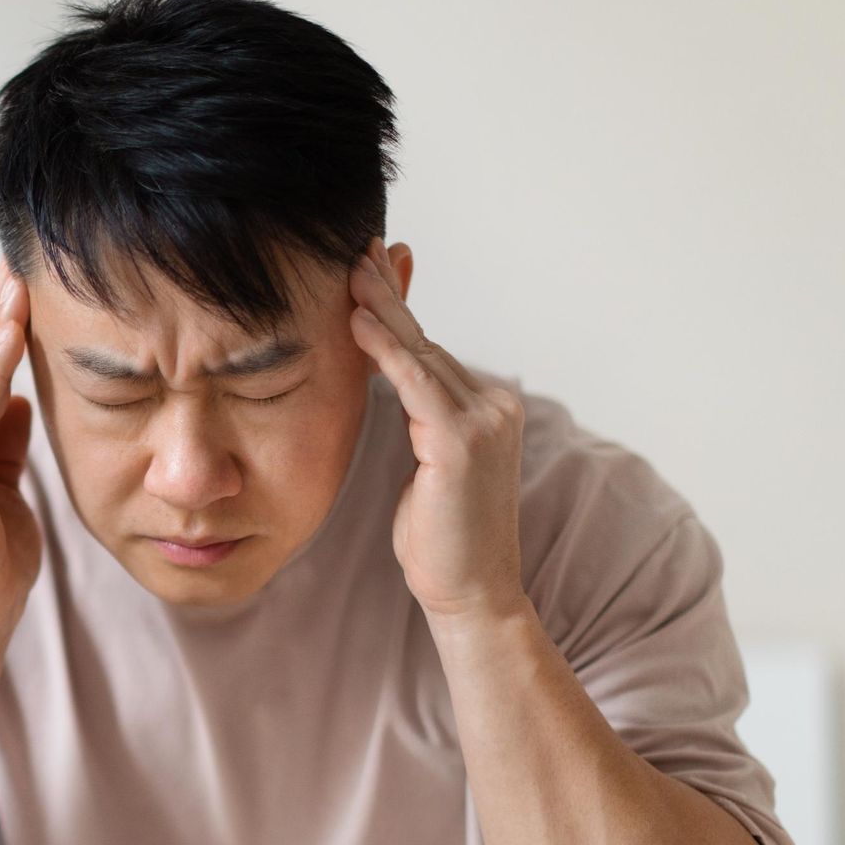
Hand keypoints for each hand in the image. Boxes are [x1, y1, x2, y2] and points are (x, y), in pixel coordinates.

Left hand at [349, 238, 528, 626]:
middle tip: (356, 249)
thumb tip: (390, 379)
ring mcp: (485, 420)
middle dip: (388, 294)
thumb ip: (415, 418)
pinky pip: (416, 382)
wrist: (471, 594)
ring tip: (349, 270)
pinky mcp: (463, 441)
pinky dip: (385, 349)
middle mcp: (494, 405)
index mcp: (488, 409)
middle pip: (425, 341)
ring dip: (381, 308)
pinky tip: (357, 321)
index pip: (429, 350)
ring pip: (421, 353)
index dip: (396, 309)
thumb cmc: (440, 541)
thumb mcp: (423, 466)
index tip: (369, 268)